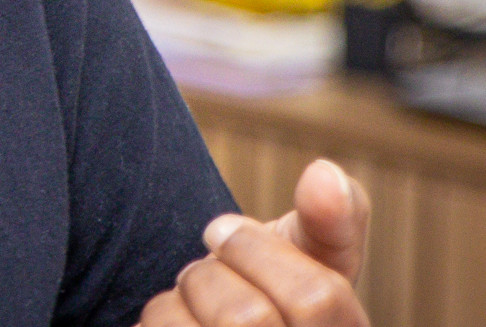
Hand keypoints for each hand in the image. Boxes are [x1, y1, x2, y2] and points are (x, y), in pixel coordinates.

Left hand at [138, 158, 371, 325]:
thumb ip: (334, 219)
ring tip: (185, 310)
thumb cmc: (269, 299)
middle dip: (207, 275)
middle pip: (247, 318)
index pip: (317, 298)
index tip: (220, 231)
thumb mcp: (312, 260)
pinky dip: (151, 325)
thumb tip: (323, 175)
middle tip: (200, 273)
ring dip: (173, 304)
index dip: (256, 249)